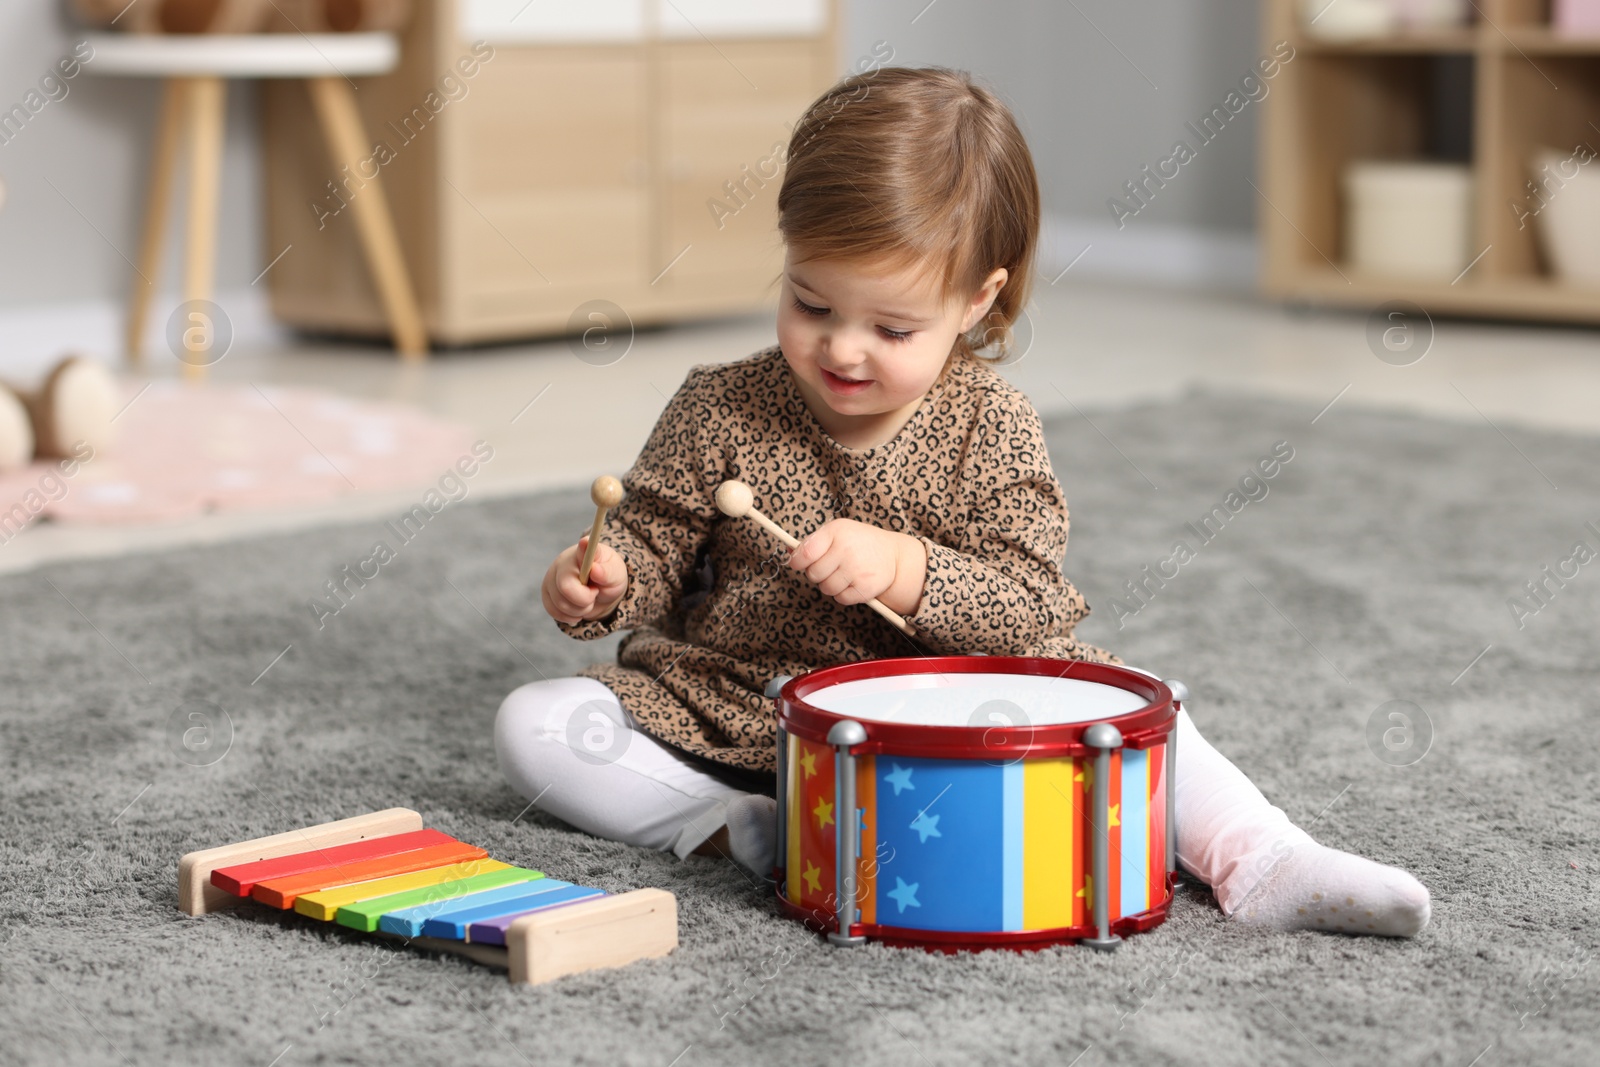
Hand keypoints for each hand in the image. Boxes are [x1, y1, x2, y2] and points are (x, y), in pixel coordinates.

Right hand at [542, 535, 628, 624]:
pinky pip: (554, 611)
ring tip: (588, 600)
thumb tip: (594, 570)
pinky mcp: (546, 593)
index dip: (584, 547)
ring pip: (560, 604)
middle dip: (585, 600)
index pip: (582, 550)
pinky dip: (569, 616)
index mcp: (583, 553)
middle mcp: (563, 563)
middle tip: (594, 593)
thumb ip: (608, 572)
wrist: (600, 591)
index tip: (586, 542)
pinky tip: (578, 609)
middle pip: (565, 588)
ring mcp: (551, 578)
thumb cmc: (608, 578)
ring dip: (580, 610)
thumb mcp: (616, 573)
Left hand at [786, 519, 926, 616]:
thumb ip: (813, 543)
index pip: (806, 553)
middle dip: (818, 574)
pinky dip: (843, 594)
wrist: (894, 556)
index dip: (797, 562)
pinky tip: (853, 582)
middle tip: (831, 567)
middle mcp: (846, 550)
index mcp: (836, 532)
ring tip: (844, 574)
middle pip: (813, 574)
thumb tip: (789, 554)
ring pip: (826, 589)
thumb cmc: (860, 543)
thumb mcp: (838, 533)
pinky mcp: (865, 588)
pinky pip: (840, 599)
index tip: (798, 564)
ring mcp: (856, 570)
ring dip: (831, 585)